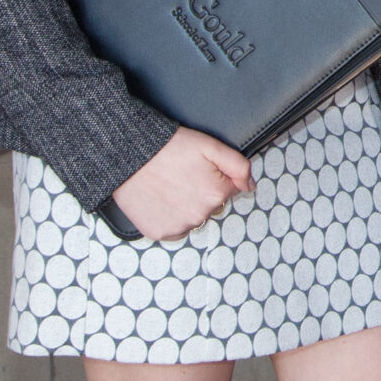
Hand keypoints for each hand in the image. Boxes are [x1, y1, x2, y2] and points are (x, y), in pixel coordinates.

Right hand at [113, 127, 252, 241]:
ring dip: (187, 206)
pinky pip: (175, 229)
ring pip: (194, 218)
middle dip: (203, 192)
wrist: (130, 156)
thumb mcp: (212, 147)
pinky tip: (162, 199)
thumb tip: (250, 186)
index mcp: (216, 195)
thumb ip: (239, 167)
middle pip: (212, 206)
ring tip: (170, 186)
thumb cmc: (170, 148)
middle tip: (183, 176)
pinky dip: (170, 217)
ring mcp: (178, 227)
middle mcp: (199, 216)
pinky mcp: (159, 233)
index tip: (200, 169)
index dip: (216, 177)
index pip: (230, 191)